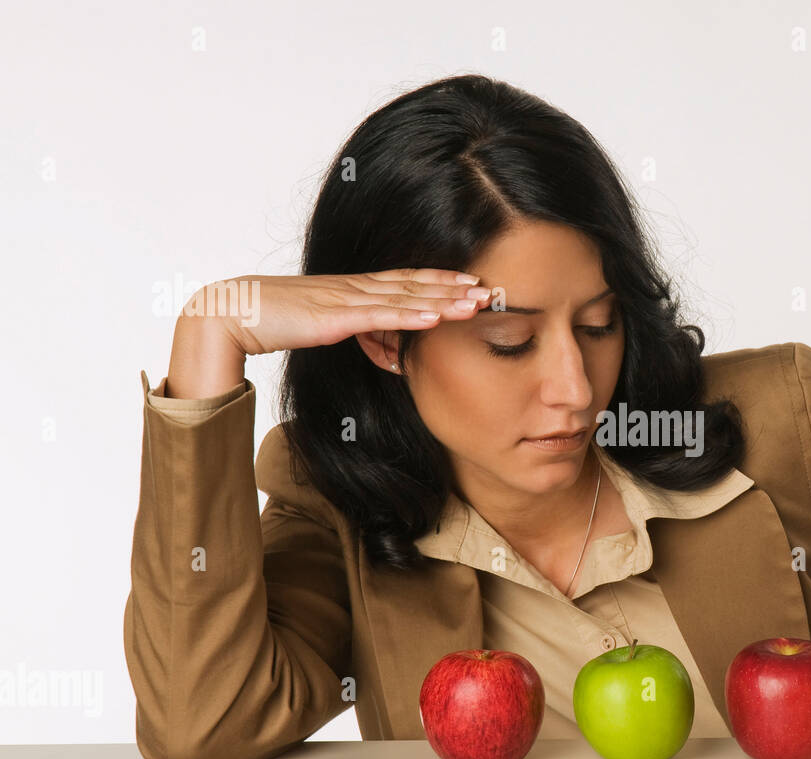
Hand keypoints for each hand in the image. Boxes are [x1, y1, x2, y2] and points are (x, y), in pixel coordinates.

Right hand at [186, 268, 491, 356]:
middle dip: (454, 289)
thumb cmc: (271, 318)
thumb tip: (368, 338)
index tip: (470, 282)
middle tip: (490, 291)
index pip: (406, 281)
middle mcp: (356, 288)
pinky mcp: (335, 318)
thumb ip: (348, 327)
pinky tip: (435, 317)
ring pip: (405, 300)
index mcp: (353, 288)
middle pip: (415, 287)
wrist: (232, 311)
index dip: (440, 280)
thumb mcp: (321, 322)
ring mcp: (347, 300)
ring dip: (443, 301)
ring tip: (475, 303)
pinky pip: (380, 317)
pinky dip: (410, 317)